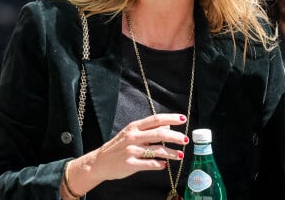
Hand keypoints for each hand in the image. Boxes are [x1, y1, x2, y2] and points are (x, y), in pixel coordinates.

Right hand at [66, 114, 187, 193]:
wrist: (99, 162)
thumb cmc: (118, 146)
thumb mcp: (131, 133)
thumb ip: (148, 129)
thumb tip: (168, 127)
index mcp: (134, 127)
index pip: (156, 120)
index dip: (170, 119)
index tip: (183, 119)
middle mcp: (133, 137)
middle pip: (159, 134)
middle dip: (175, 137)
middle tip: (185, 140)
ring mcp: (131, 151)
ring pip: (157, 150)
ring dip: (171, 153)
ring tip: (180, 155)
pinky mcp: (130, 164)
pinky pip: (150, 164)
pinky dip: (159, 164)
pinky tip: (164, 165)